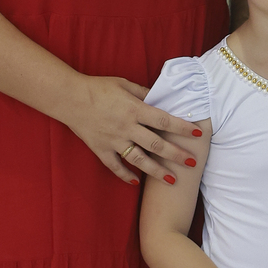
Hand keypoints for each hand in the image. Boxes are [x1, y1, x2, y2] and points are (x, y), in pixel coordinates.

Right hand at [64, 76, 202, 185]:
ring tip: (171, 180)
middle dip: (175, 154)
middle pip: (156, 144)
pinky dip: (125, 175)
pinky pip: (115, 166)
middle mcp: (127, 127)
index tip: (198, 133)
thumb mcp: (124, 84)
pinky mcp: (101, 149)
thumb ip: (144, 93)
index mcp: (134, 109)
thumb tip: (162, 98)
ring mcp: (114, 140)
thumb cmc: (98, 87)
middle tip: (191, 163)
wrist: (69, 97)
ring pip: (139, 159)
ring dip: (156, 171)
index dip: (182, 127)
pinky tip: (136, 182)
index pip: (164, 120)